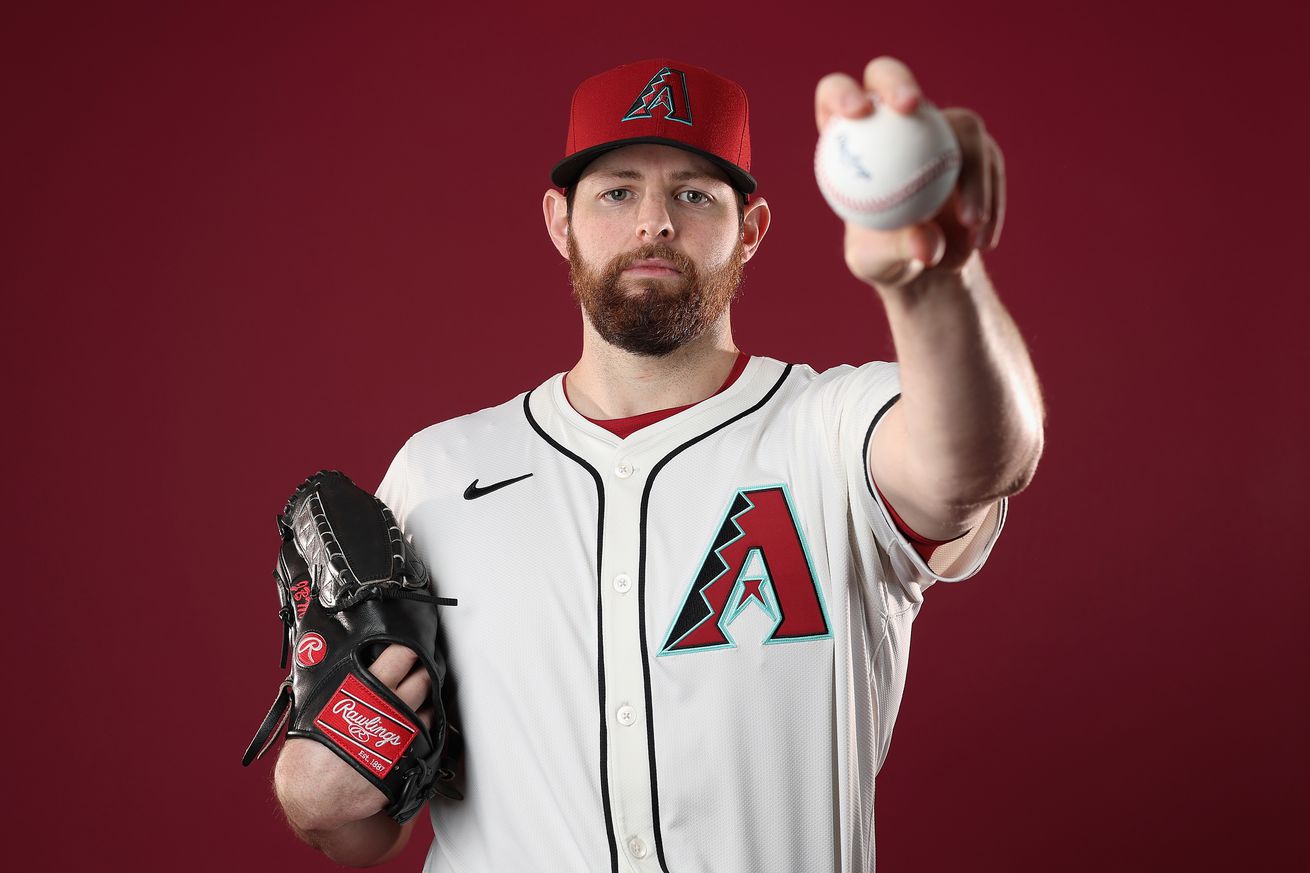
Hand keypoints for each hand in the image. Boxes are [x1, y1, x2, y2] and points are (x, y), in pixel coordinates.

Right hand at [275, 644, 433, 830]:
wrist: (313, 798)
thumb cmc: (308, 755)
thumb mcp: (314, 709)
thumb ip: (336, 685)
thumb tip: (341, 664)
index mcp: (362, 692)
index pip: (398, 657)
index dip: (408, 650)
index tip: (411, 646)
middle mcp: (388, 711)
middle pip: (422, 679)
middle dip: (426, 670)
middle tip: (422, 667)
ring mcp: (402, 735)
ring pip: (430, 706)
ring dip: (429, 699)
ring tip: (420, 696)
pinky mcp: (409, 758)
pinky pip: (429, 735)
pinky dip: (426, 727)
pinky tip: (418, 723)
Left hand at [815, 56, 1005, 288]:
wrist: (926, 264)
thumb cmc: (885, 259)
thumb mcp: (880, 263)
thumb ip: (895, 249)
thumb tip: (926, 244)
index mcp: (849, 137)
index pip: (836, 97)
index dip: (844, 92)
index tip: (860, 112)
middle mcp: (892, 120)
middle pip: (889, 77)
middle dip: (898, 83)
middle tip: (911, 108)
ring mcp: (936, 127)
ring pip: (960, 127)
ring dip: (970, 172)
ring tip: (971, 223)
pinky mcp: (975, 146)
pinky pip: (988, 163)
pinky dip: (989, 199)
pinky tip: (983, 239)